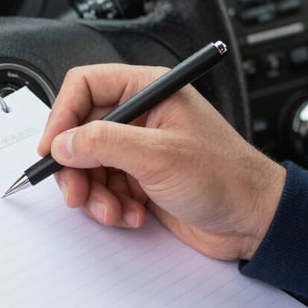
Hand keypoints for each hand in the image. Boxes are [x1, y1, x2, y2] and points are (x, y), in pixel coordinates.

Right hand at [38, 63, 285, 260]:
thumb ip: (104, 143)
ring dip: (94, 193)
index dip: (62, 115)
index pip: (85, 86)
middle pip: (80, 130)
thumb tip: (62, 143)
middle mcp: (139, 115)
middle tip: (76, 192)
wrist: (255, 221)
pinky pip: (103, 187)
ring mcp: (137, 148)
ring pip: (87, 164)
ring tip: (114, 211)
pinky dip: (109, 206)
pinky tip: (132, 215)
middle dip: (75, 166)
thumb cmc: (226, 177)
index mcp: (148, 90)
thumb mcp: (159, 155)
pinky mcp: (138, 177)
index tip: (52, 148)